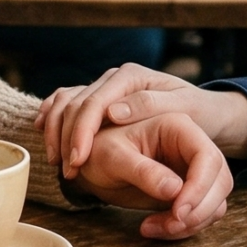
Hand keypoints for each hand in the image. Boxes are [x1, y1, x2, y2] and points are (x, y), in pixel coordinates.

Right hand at [39, 62, 246, 178]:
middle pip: (77, 104)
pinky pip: (66, 102)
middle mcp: (115, 78)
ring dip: (56, 131)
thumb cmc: (198, 113)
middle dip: (66, 137)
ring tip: (56, 163)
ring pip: (67, 103)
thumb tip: (113, 112)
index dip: (83, 131)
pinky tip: (42, 132)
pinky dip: (53, 117)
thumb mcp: (184, 109)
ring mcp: (105, 86)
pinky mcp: (101, 99)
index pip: (96, 102)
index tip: (78, 159)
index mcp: (132, 76)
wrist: (204, 111)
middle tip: (66, 170)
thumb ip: (151, 105)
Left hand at [67, 112, 233, 238]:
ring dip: (191, 223)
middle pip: (220, 181)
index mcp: (178, 127)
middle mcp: (192, 147)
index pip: (208, 157)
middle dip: (199, 210)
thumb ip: (143, 171)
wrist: (93, 164)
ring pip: (215, 201)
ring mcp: (193, 170)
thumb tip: (174, 190)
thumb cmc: (99, 151)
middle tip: (169, 225)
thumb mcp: (113, 158)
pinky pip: (201, 214)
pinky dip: (184, 228)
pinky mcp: (188, 192)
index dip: (199, 187)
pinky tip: (154, 227)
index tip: (178, 212)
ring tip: (152, 228)